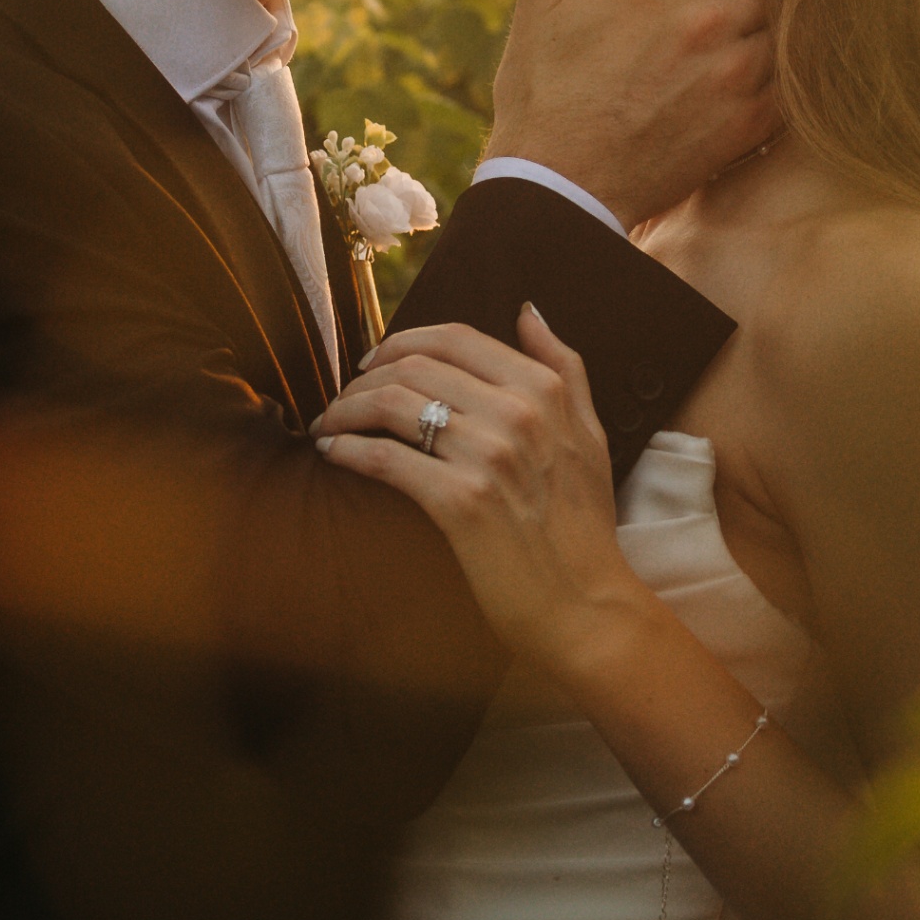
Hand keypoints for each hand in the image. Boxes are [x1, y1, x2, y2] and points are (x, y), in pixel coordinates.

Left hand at [310, 308, 653, 673]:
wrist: (585, 606)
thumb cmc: (584, 528)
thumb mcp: (589, 436)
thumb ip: (564, 369)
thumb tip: (529, 313)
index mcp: (544, 391)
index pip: (455, 337)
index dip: (401, 342)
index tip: (374, 363)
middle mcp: (516, 414)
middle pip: (414, 366)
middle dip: (365, 378)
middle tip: (343, 399)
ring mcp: (487, 456)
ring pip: (392, 404)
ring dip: (346, 410)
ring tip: (329, 425)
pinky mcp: (459, 502)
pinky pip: (384, 457)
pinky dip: (348, 448)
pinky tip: (330, 453)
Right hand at [488, 0, 843, 226]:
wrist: (558, 192)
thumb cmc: (543, 96)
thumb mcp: (543, 2)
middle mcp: (704, 25)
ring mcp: (730, 79)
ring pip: (790, 26)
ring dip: (784, 20)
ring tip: (763, 26)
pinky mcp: (743, 128)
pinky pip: (794, 84)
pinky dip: (791, 71)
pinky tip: (770, 71)